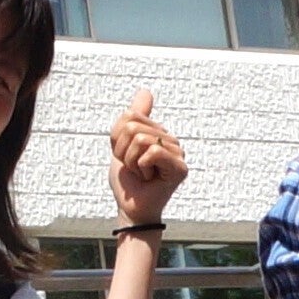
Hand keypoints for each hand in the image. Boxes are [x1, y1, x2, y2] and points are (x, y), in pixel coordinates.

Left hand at [106, 93, 182, 231]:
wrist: (131, 207)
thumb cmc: (127, 180)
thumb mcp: (121, 145)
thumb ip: (131, 119)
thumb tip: (146, 90)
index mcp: (157, 132)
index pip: (130, 116)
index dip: (117, 139)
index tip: (126, 156)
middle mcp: (171, 140)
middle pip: (133, 127)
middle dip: (124, 152)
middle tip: (134, 169)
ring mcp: (177, 153)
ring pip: (141, 139)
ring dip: (132, 162)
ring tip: (141, 174)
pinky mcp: (180, 168)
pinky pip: (153, 152)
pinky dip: (141, 167)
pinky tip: (149, 179)